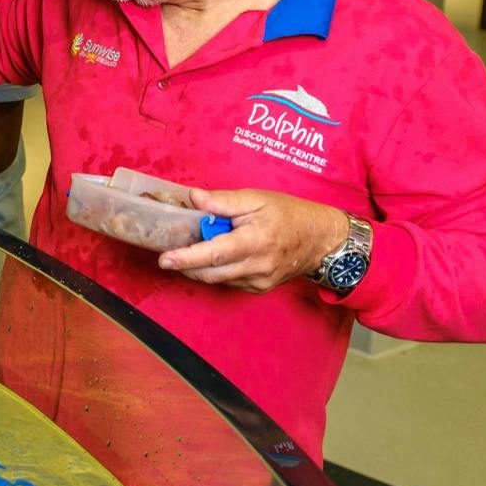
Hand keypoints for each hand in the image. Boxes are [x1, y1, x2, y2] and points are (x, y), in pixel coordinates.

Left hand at [156, 188, 350, 293]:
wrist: (321, 240)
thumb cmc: (289, 214)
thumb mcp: (257, 199)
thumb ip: (223, 201)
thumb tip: (194, 197)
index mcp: (256, 241)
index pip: (215, 254)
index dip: (187, 258)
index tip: (165, 259)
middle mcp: (257, 266)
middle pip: (210, 272)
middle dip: (185, 265)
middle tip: (170, 253)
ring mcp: (258, 281)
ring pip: (217, 279)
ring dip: (200, 267)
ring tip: (194, 250)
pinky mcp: (259, 288)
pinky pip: (229, 282)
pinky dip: (217, 271)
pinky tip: (218, 257)